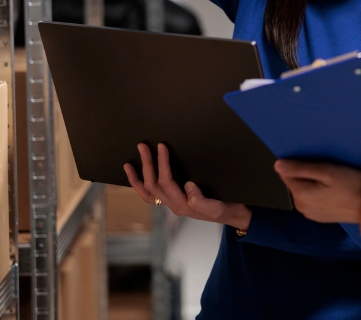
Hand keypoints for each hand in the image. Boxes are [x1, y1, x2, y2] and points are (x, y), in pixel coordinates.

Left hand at [124, 143, 251, 230]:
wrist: (231, 214)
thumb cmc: (225, 208)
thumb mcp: (217, 206)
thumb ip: (201, 200)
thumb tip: (188, 186)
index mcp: (182, 205)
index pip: (167, 182)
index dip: (162, 163)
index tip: (162, 147)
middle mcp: (173, 205)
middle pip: (153, 184)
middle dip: (147, 164)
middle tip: (143, 146)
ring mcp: (170, 203)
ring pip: (148, 191)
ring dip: (138, 175)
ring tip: (129, 162)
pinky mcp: (172, 200)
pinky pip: (150, 196)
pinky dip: (139, 186)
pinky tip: (135, 175)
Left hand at [275, 160, 360, 223]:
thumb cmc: (352, 185)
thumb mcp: (326, 171)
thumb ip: (300, 168)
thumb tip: (277, 165)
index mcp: (300, 195)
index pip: (286, 173)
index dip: (299, 164)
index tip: (316, 163)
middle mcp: (302, 207)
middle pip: (295, 182)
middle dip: (307, 174)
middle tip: (327, 172)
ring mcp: (310, 214)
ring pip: (304, 191)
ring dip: (314, 184)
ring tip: (332, 182)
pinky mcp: (320, 217)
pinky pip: (313, 200)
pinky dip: (319, 193)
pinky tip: (334, 191)